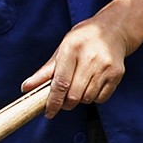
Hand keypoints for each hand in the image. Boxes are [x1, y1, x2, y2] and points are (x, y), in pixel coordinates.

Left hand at [25, 8, 139, 113]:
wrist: (113, 30)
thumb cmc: (82, 40)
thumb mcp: (62, 49)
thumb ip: (45, 71)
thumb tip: (26, 88)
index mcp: (72, 49)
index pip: (60, 83)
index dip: (53, 102)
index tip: (48, 112)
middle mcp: (90, 58)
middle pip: (74, 95)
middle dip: (66, 103)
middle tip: (63, 99)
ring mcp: (105, 66)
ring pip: (87, 98)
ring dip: (80, 99)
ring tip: (79, 86)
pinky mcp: (117, 74)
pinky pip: (101, 98)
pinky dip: (93, 97)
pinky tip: (92, 85)